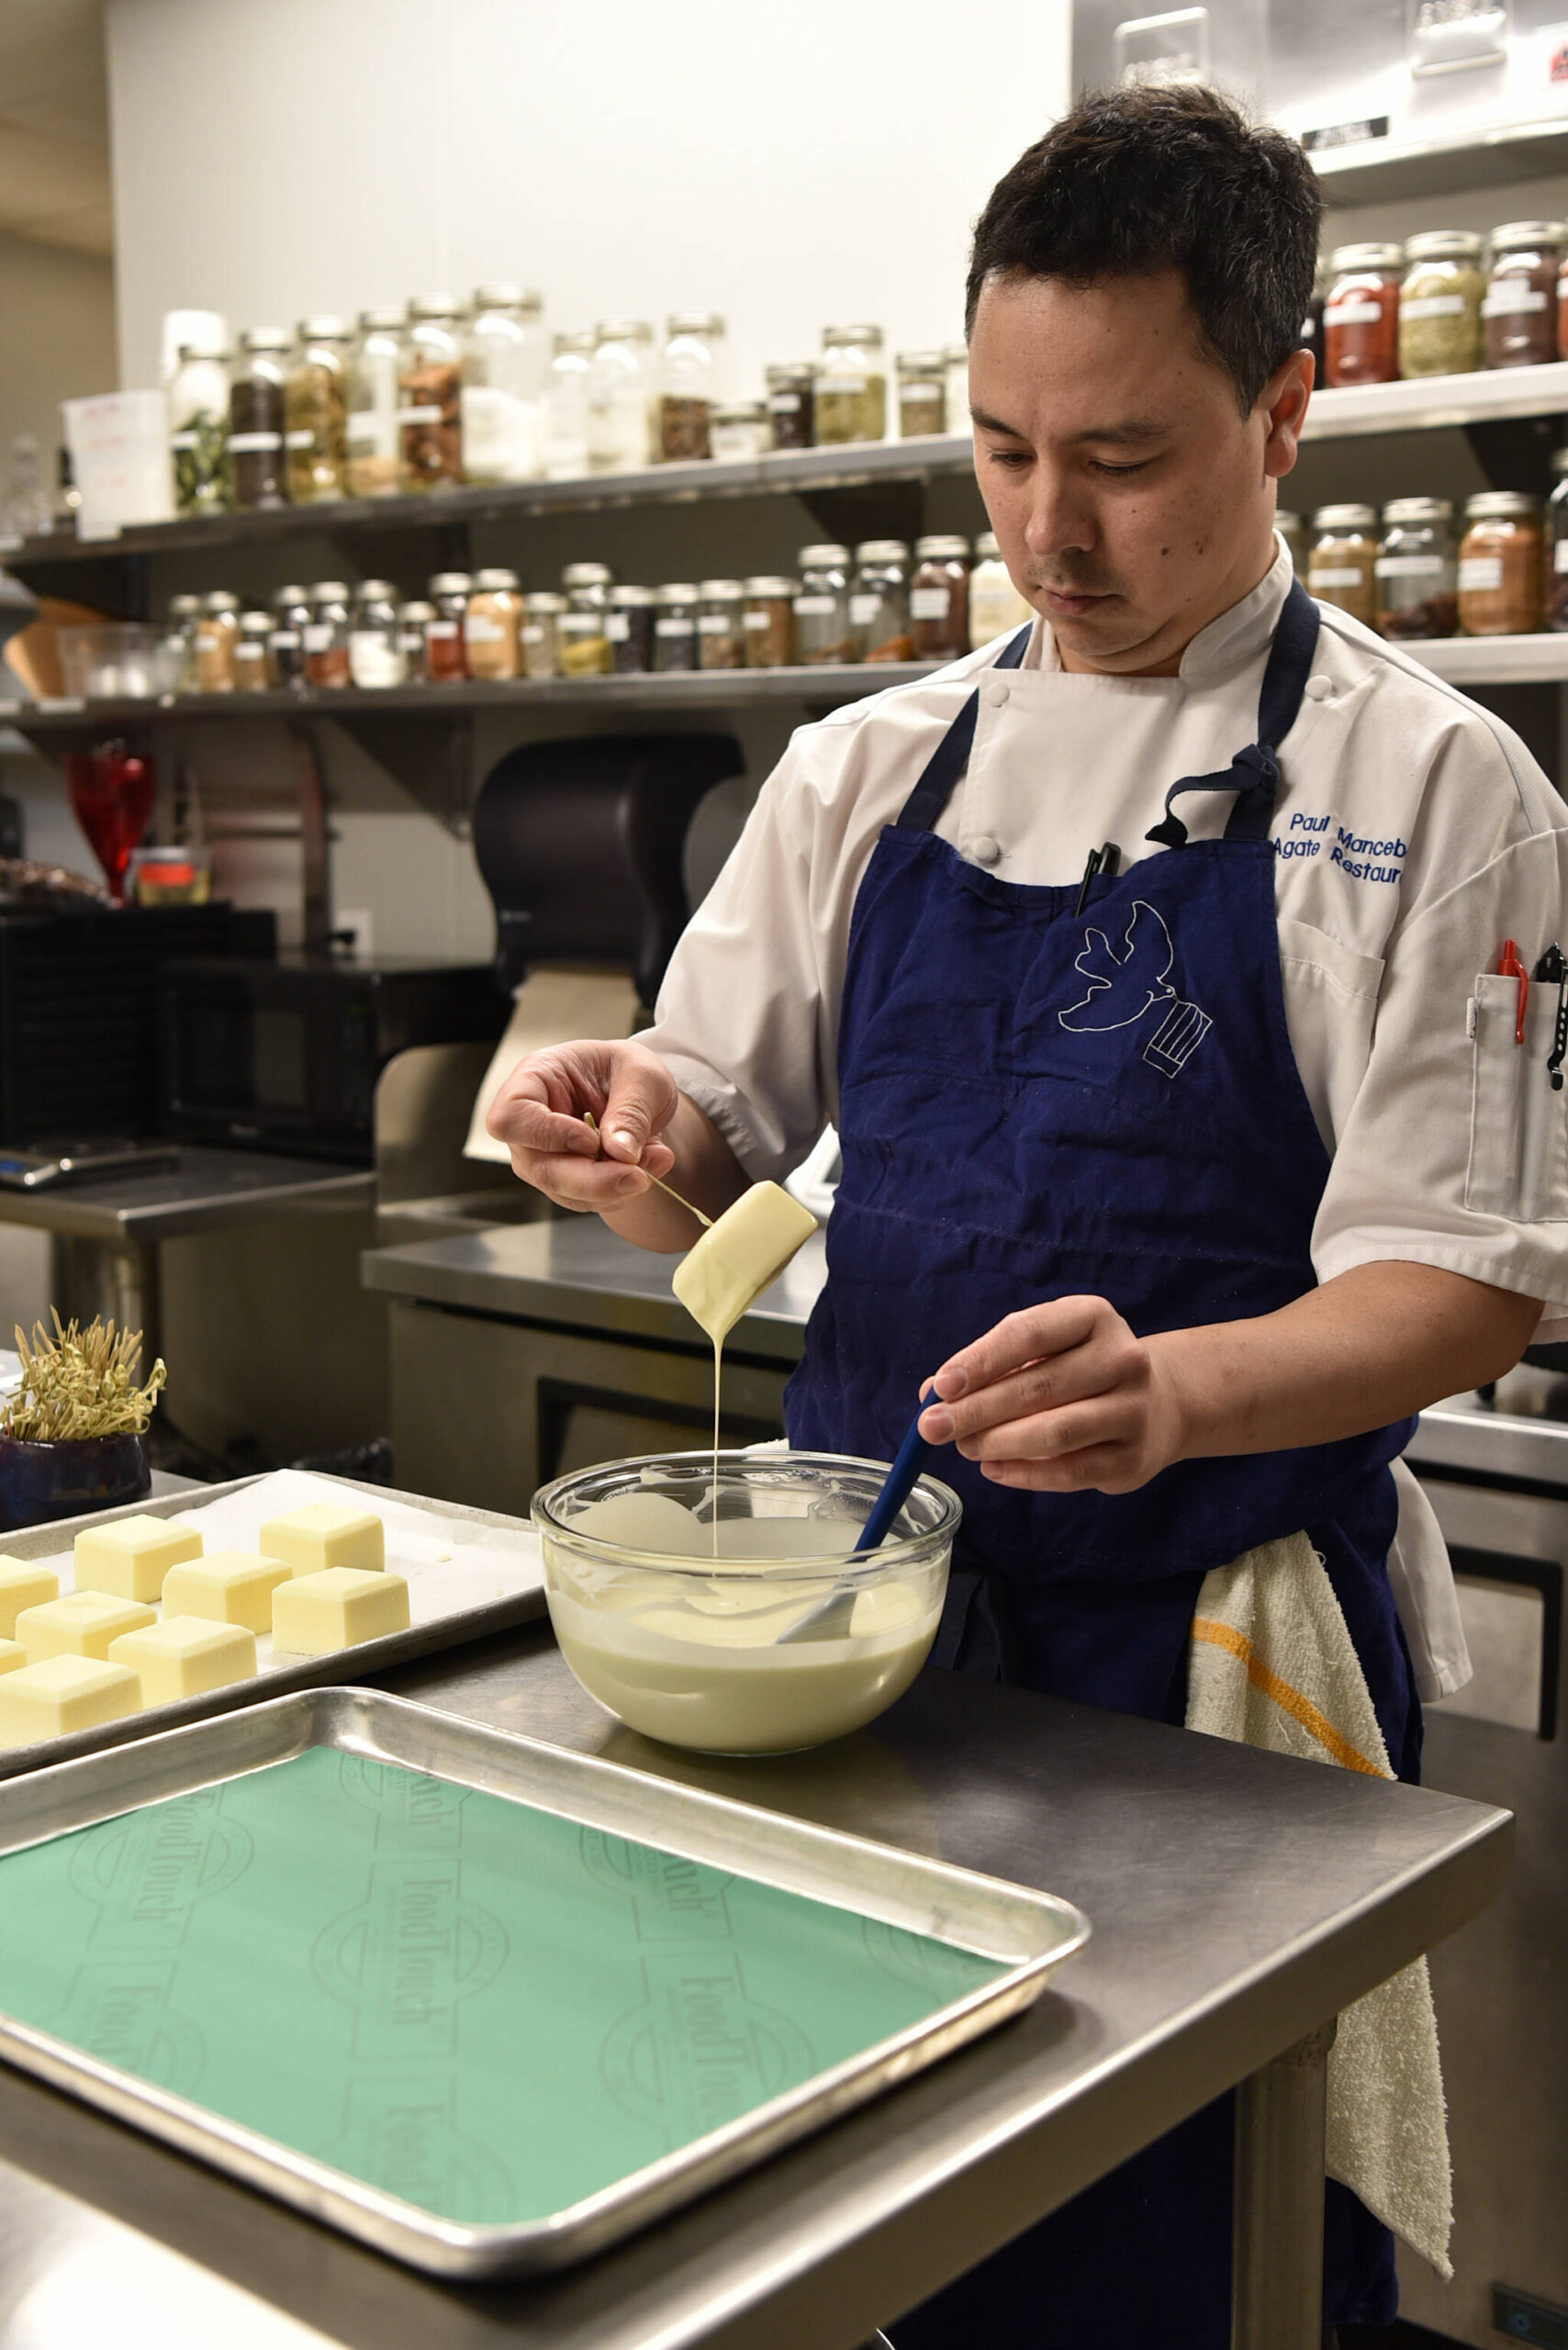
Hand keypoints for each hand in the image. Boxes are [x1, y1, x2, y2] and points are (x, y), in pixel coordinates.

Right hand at [485, 1038, 679, 1213]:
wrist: (639, 1095)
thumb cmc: (628, 1071)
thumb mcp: (642, 1075)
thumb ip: (631, 1110)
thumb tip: (619, 1153)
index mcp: (535, 1078)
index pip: (511, 1117)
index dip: (547, 1136)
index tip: (592, 1140)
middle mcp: (528, 1123)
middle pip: (539, 1167)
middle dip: (593, 1179)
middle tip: (638, 1175)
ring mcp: (540, 1156)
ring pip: (563, 1191)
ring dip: (613, 1188)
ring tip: (656, 1159)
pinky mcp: (562, 1181)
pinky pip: (585, 1200)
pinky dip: (620, 1192)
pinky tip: (646, 1168)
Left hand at [915, 1296, 1186, 1493]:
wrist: (1158, 1403)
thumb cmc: (1078, 1369)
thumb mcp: (1042, 1350)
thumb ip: (990, 1366)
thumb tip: (933, 1393)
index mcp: (1094, 1316)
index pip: (1030, 1334)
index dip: (981, 1360)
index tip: (942, 1386)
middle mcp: (1123, 1358)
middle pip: (1038, 1387)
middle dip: (977, 1410)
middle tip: (933, 1427)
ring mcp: (1134, 1409)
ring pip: (1055, 1432)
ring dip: (998, 1442)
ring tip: (964, 1446)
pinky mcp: (1133, 1458)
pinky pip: (1070, 1471)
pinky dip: (1024, 1473)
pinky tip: (993, 1469)